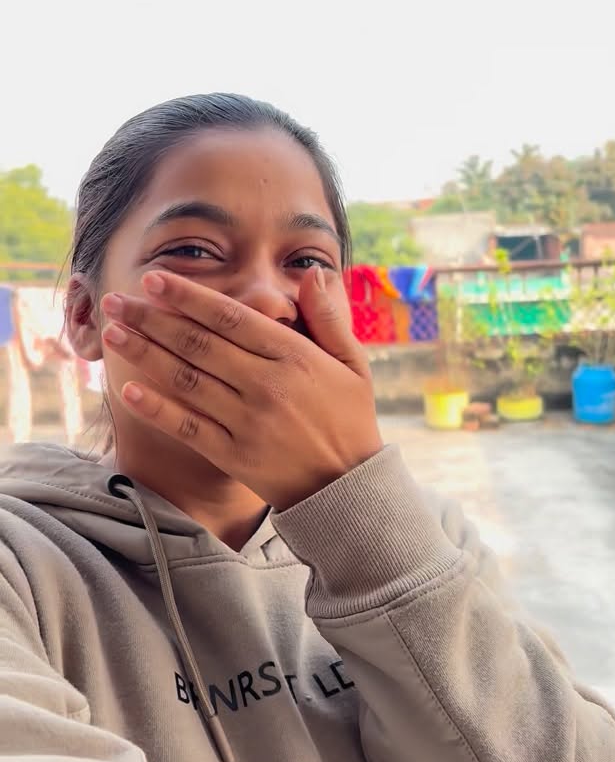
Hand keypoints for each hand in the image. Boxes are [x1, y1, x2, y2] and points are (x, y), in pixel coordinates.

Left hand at [101, 269, 382, 509]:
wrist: (348, 488)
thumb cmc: (349, 419)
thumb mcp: (353, 363)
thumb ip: (329, 317)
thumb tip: (314, 272)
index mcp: (294, 357)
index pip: (230, 317)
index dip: (188, 296)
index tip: (155, 279)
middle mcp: (267, 386)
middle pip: (198, 344)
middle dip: (152, 318)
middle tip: (117, 300)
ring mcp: (247, 423)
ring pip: (186, 380)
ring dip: (145, 354)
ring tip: (113, 334)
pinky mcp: (233, 456)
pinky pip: (187, 428)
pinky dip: (156, 409)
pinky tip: (127, 389)